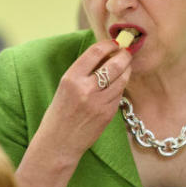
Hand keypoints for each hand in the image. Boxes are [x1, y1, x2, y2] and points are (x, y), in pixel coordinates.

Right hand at [34, 39, 131, 160]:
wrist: (58, 143)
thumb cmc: (59, 114)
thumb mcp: (65, 87)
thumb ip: (83, 72)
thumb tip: (105, 54)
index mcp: (71, 78)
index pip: (96, 52)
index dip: (109, 44)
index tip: (115, 43)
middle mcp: (85, 89)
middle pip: (115, 64)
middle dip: (124, 55)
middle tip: (127, 52)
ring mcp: (99, 102)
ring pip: (122, 79)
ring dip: (127, 70)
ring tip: (126, 66)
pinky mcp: (108, 114)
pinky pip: (119, 94)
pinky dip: (121, 86)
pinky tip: (119, 84)